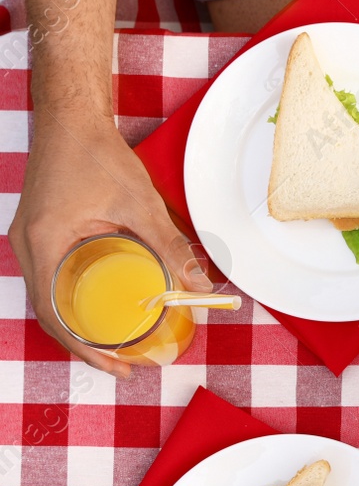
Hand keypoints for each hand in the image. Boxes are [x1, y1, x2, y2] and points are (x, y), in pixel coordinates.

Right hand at [11, 114, 207, 376]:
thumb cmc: (97, 154)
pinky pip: (53, 279)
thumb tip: (201, 284)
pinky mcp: (41, 232)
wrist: (71, 118)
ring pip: (51, 298)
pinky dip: (75, 301)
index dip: (84, 349)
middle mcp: (29, 246)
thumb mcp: (141, 205)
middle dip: (86, 344)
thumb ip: (170, 246)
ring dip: (80, 325)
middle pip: (51, 313)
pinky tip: (103, 308)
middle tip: (125, 364)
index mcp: (43, 244)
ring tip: (117, 344)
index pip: (54, 315)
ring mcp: (31, 239)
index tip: (117, 367)